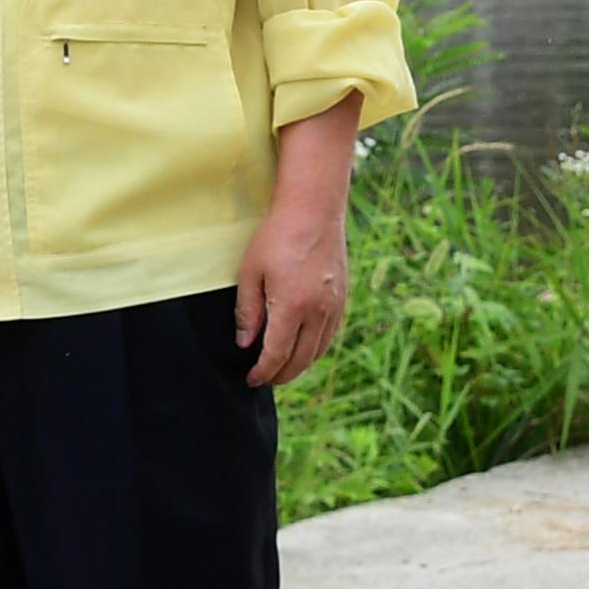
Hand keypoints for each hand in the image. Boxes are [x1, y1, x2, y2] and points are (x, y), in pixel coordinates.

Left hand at [234, 185, 351, 387]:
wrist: (313, 209)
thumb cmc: (276, 236)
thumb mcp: (251, 272)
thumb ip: (247, 312)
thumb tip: (245, 344)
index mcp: (293, 306)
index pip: (277, 354)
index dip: (263, 372)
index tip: (251, 379)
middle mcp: (318, 311)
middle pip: (301, 359)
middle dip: (281, 375)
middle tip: (264, 379)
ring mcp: (334, 306)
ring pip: (318, 350)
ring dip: (300, 365)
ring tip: (281, 367)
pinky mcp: (343, 298)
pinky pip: (330, 335)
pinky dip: (315, 348)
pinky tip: (302, 347)